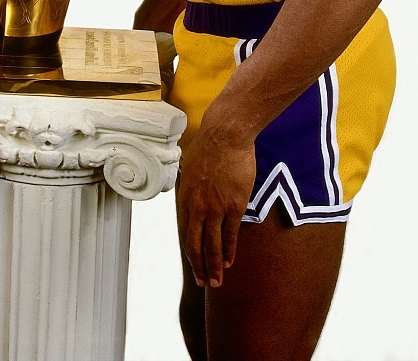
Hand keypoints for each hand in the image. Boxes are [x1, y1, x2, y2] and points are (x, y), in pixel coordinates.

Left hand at [177, 122, 256, 287]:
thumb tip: (193, 192)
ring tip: (216, 282)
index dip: (190, 249)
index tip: (194, 262)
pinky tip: (230, 262)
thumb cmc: (209, 146)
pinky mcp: (234, 207)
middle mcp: (197, 207)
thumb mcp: (190, 167)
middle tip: (203, 282)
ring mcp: (215, 209)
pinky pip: (230, 235)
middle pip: (195, 244)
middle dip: (199, 266)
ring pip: (213, 246)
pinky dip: (230, 251)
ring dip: (214, 266)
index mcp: (185, 197)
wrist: (225, 136)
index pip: (184, 231)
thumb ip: (192, 185)